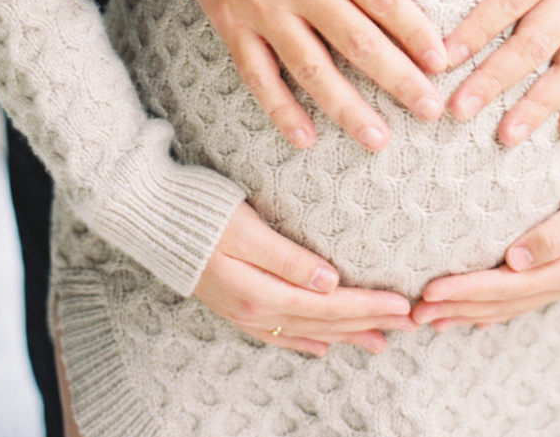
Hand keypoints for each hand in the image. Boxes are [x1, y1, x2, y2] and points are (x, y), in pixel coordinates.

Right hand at [163, 0, 446, 151]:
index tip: (443, 62)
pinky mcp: (228, 19)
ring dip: (346, 109)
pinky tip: (305, 138)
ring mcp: (258, 5)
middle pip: (354, 41)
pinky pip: (256, 74)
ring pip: (309, 68)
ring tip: (379, 140)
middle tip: (430, 111)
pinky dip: (279, 109)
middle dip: (397, 80)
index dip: (415, 32)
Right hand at [195, 202, 414, 354]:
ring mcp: (243, 312)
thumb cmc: (199, 212)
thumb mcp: (245, 228)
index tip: (404, 304)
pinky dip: (305, 342)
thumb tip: (330, 282)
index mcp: (261, 291)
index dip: (368, 306)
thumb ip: (287, 258)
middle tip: (410, 325)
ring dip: (345, 336)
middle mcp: (254, 310)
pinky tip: (323, 348)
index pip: (329, 306)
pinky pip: (278, 334)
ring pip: (306, 332)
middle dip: (368, 323)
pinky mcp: (234, 306)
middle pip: (323, 323)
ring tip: (381, 341)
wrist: (148, 215)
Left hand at [411, 156, 559, 329]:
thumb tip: (517, 260)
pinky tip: (468, 316)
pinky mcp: (558, 272)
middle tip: (415, 312)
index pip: (507, 287)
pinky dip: (490, 310)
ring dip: (467, 313)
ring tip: (430, 318)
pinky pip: (519, 299)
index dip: (468, 291)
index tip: (431, 290)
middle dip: (457, 307)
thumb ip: (558, 232)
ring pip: (507, 306)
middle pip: (502, 302)